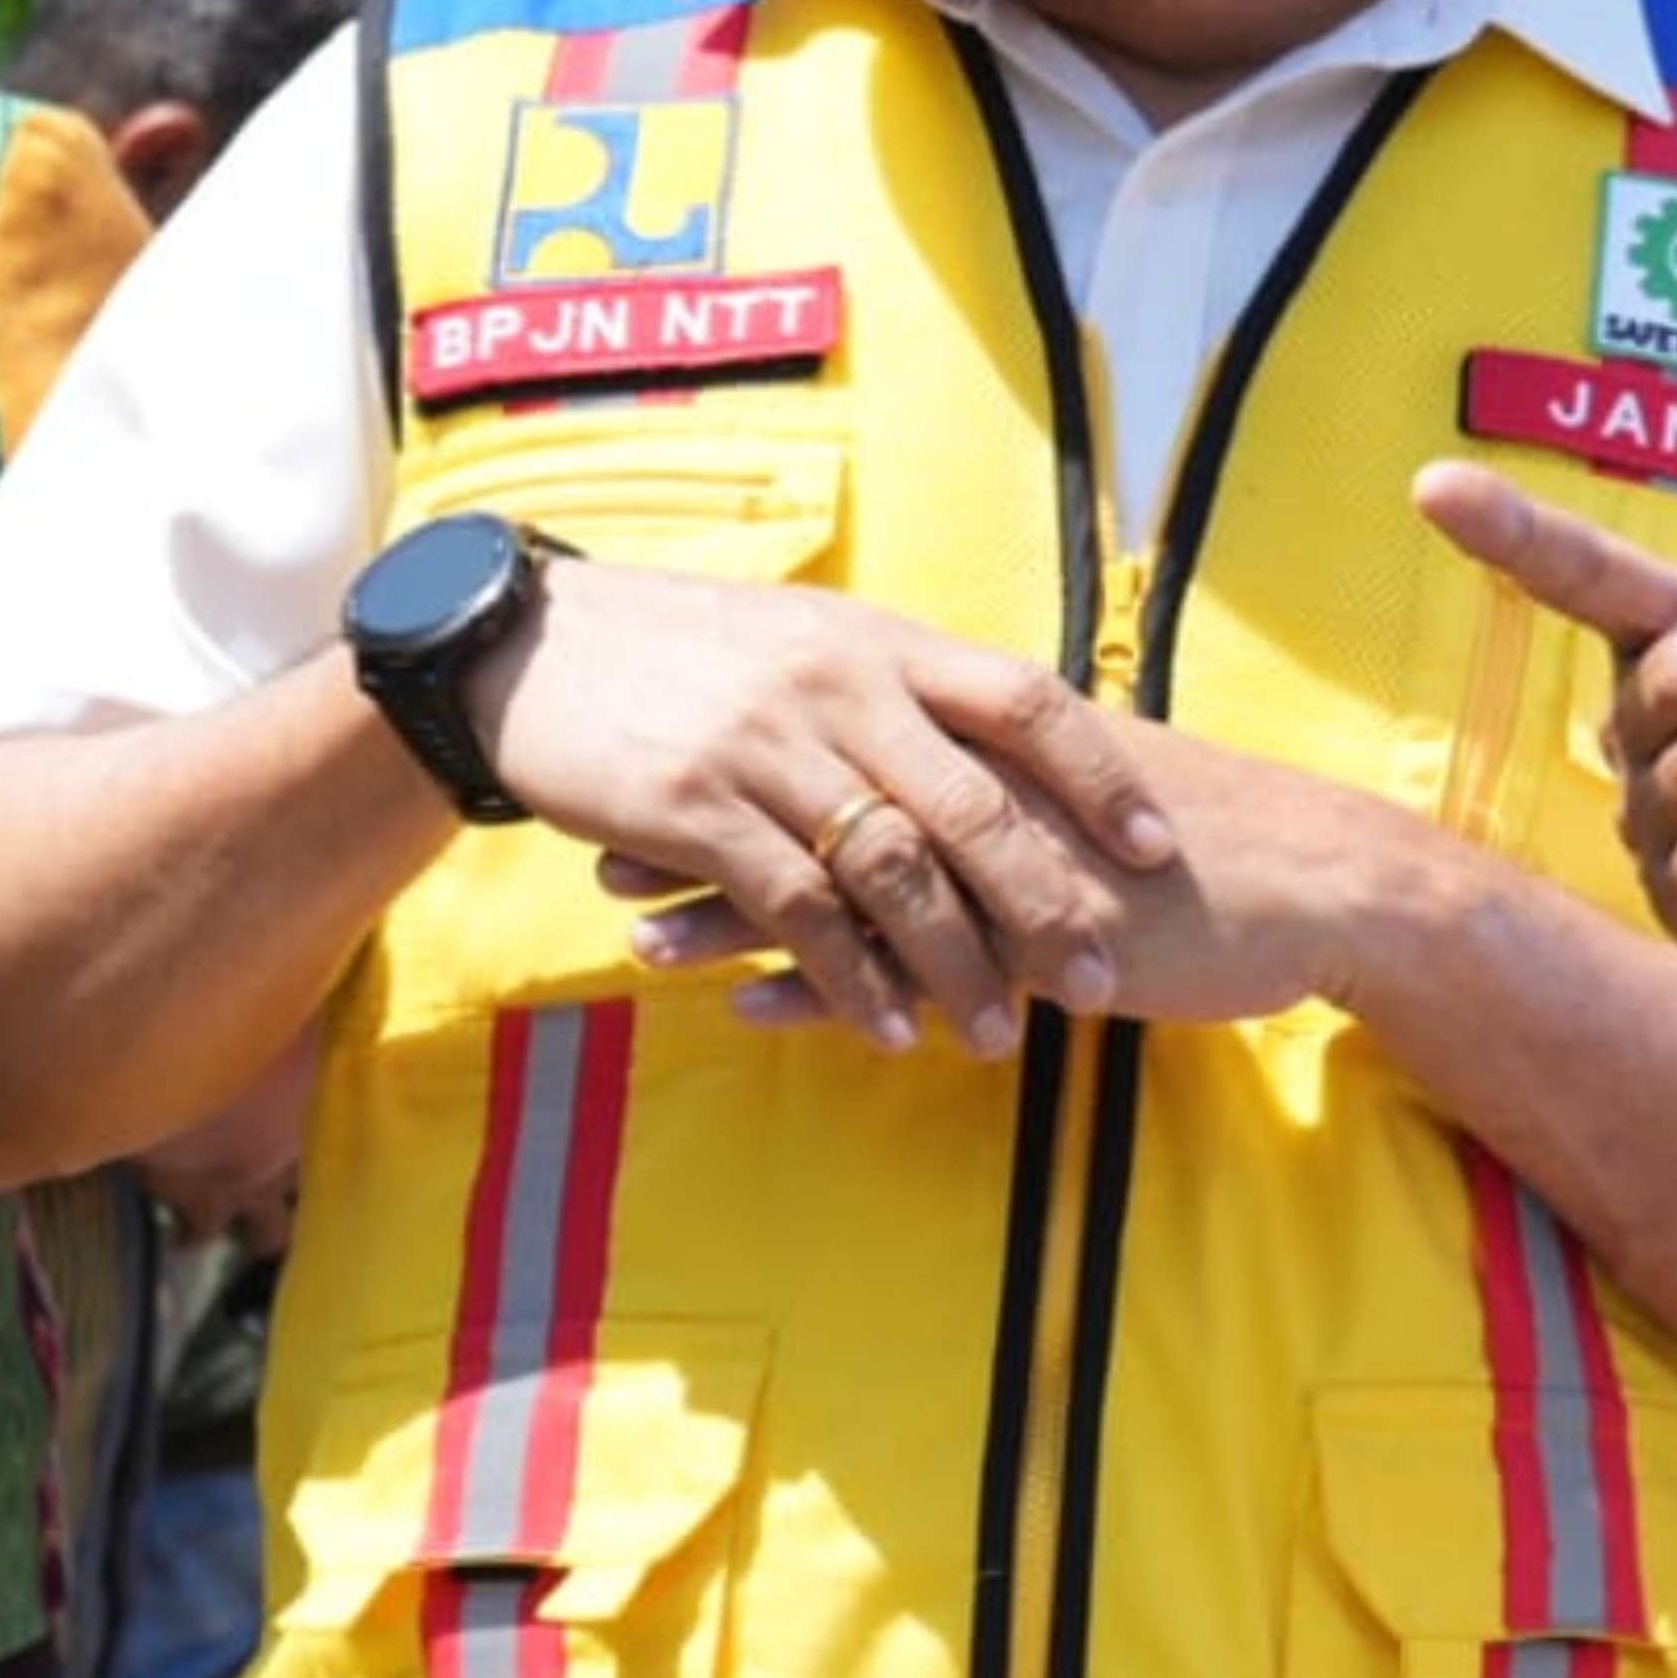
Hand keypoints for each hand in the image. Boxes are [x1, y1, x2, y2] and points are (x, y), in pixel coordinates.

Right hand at [473, 548, 1180, 1054]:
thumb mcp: (803, 640)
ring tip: (1000, 1036)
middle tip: (1104, 982)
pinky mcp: (696, 810)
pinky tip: (888, 1030)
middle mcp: (838, 690)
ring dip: (957, 966)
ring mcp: (768, 750)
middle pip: (977, 808)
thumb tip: (1002, 733)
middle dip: (1049, 906)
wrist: (519, 648)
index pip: (1025, 702)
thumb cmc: (679, 653)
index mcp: (878, 645)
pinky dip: (851, 980)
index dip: (1102, 778)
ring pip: (896, 873)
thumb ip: (898, 687)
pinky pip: (798, 911)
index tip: (1158, 847)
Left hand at [634, 716, 1427, 1040]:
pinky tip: (750, 1011)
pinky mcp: (1042, 942)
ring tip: (635, 939)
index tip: (649, 771)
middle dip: (700, 829)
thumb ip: (1002, 790)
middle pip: (811, 801)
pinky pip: (908, 971)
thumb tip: (920, 788)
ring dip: (733, 916)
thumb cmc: (1214, 844)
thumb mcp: (1091, 799)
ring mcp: (1011, 867)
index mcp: (992, 741)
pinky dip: (826, 992)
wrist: (1326, 885)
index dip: (739, 759)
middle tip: (598, 852)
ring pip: (842, 885)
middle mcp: (985, 790)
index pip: (835, 743)